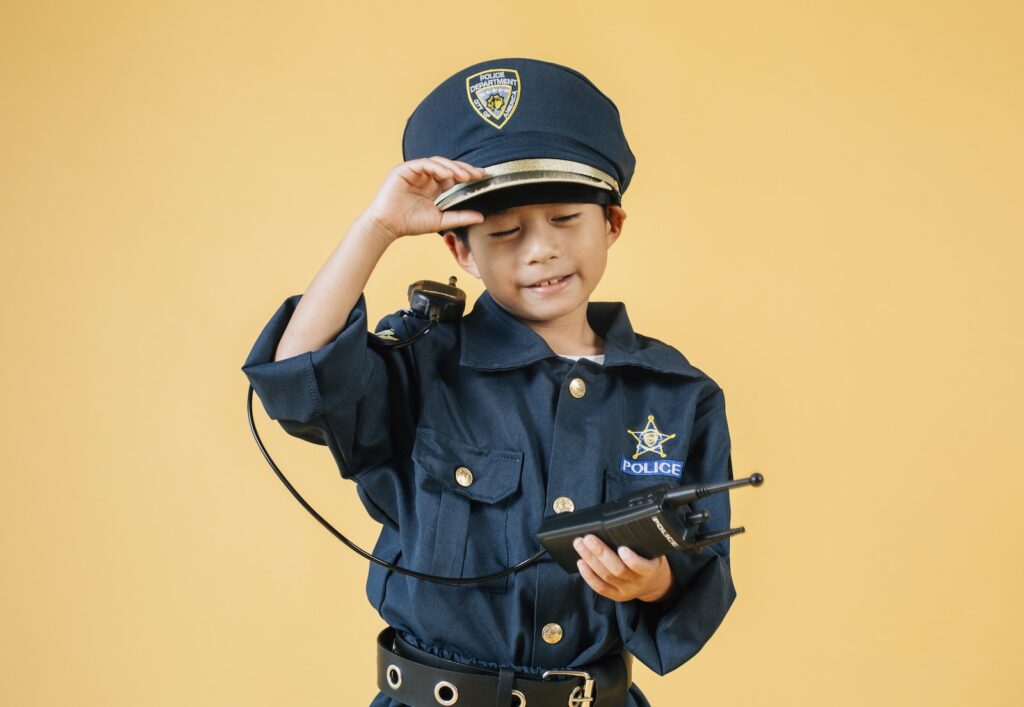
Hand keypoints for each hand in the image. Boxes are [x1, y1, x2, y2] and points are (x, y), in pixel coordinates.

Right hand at [363, 156, 487, 240]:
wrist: (388, 226)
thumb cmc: (411, 223)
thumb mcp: (441, 220)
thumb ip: (460, 217)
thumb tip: (481, 217)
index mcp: (435, 186)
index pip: (454, 176)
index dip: (468, 175)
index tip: (483, 177)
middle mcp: (426, 177)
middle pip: (449, 167)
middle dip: (464, 169)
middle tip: (478, 174)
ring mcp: (416, 171)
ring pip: (438, 163)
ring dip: (453, 168)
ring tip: (464, 176)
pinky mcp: (405, 169)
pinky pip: (424, 164)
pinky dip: (437, 168)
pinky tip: (448, 175)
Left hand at [574, 534, 673, 602]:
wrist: (656, 584)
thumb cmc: (652, 561)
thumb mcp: (654, 552)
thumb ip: (642, 543)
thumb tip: (622, 524)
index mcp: (650, 570)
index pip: (641, 566)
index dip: (631, 559)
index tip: (622, 547)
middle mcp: (637, 582)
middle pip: (617, 570)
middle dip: (601, 553)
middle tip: (589, 538)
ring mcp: (626, 591)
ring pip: (606, 576)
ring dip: (590, 559)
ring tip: (580, 545)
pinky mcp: (616, 595)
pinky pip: (600, 588)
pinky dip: (588, 575)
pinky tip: (581, 562)